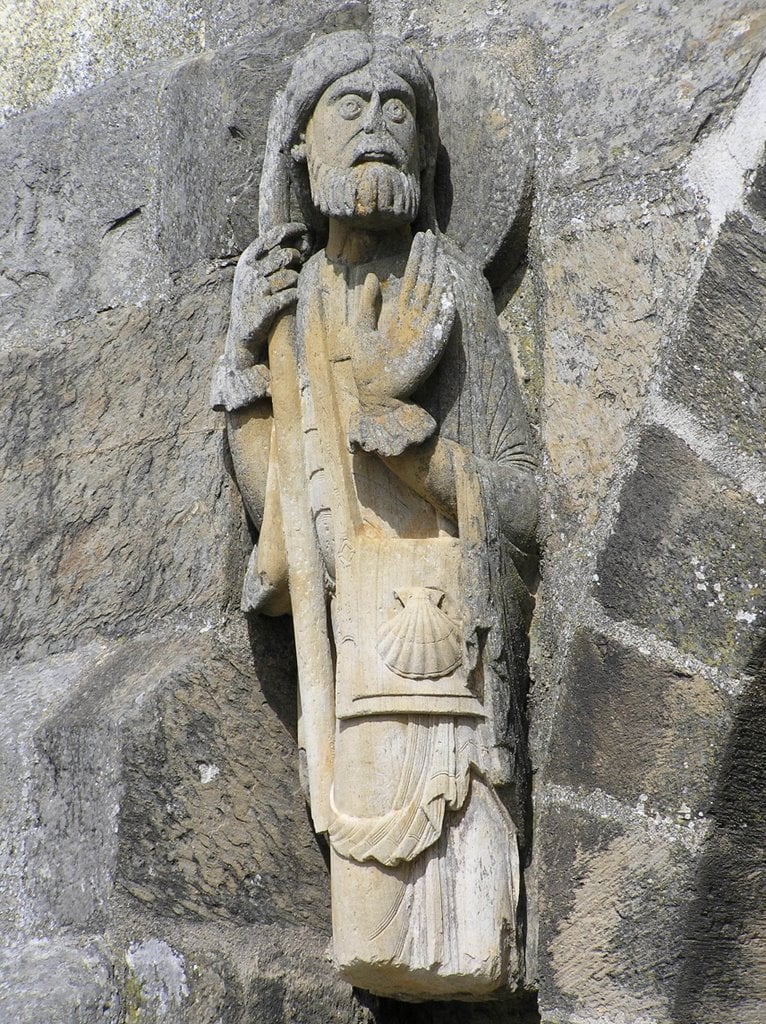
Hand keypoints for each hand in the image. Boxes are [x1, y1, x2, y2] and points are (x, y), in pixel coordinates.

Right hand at [226, 222, 308, 365]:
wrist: (242, 332)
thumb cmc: (252, 299)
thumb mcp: (251, 274)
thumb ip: (268, 258)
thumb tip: (296, 243)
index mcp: (246, 260)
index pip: (270, 237)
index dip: (289, 230)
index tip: (303, 228)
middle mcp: (250, 272)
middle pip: (286, 256)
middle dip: (296, 259)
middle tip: (296, 265)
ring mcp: (257, 290)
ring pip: (292, 276)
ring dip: (295, 282)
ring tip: (287, 288)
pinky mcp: (266, 308)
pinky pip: (291, 295)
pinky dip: (294, 297)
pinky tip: (291, 300)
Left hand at [353, 230, 455, 399]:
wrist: (376, 397)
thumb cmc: (368, 369)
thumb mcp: (361, 331)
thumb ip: (367, 305)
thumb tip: (370, 277)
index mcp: (400, 316)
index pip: (411, 280)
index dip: (416, 259)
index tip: (420, 237)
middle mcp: (414, 321)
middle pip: (424, 283)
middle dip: (427, 260)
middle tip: (430, 236)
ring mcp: (423, 334)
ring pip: (432, 299)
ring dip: (437, 278)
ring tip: (440, 255)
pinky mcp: (427, 349)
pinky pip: (439, 327)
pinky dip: (444, 311)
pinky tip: (447, 292)